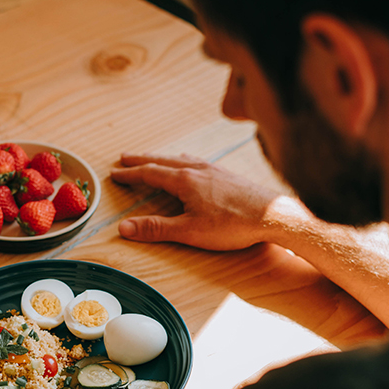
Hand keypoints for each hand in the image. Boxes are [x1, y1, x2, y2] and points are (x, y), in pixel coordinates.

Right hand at [110, 153, 286, 250]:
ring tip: (154, 158)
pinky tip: (191, 166)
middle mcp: (198, 169)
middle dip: (142, 160)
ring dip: (163, 158)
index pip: (150, 174)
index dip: (130, 174)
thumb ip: (155, 228)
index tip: (115, 173)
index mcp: (184, 181)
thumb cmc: (233, 224)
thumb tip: (123, 228)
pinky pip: (198, 161)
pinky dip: (184, 160)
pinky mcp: (228, 175)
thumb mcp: (189, 231)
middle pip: (163, 160)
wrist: (273, 215)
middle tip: (125, 157)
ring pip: (181, 159)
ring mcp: (215, 170)